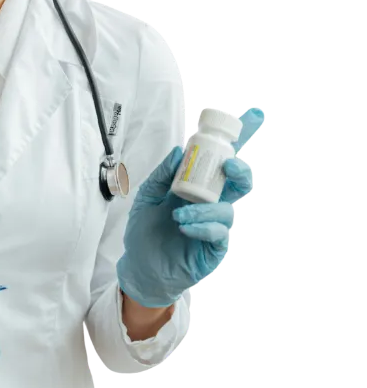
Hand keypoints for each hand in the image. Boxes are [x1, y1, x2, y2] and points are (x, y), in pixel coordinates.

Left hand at [116, 107, 265, 307]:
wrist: (139, 266)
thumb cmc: (145, 232)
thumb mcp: (147, 197)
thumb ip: (162, 175)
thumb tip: (179, 152)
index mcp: (196, 189)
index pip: (219, 164)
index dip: (235, 144)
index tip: (248, 121)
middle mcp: (210, 205)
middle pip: (238, 184)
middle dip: (240, 171)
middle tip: (228, 166)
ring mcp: (213, 227)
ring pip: (226, 210)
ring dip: (203, 208)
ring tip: (179, 215)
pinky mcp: (213, 249)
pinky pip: (219, 234)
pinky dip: (203, 227)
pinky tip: (184, 227)